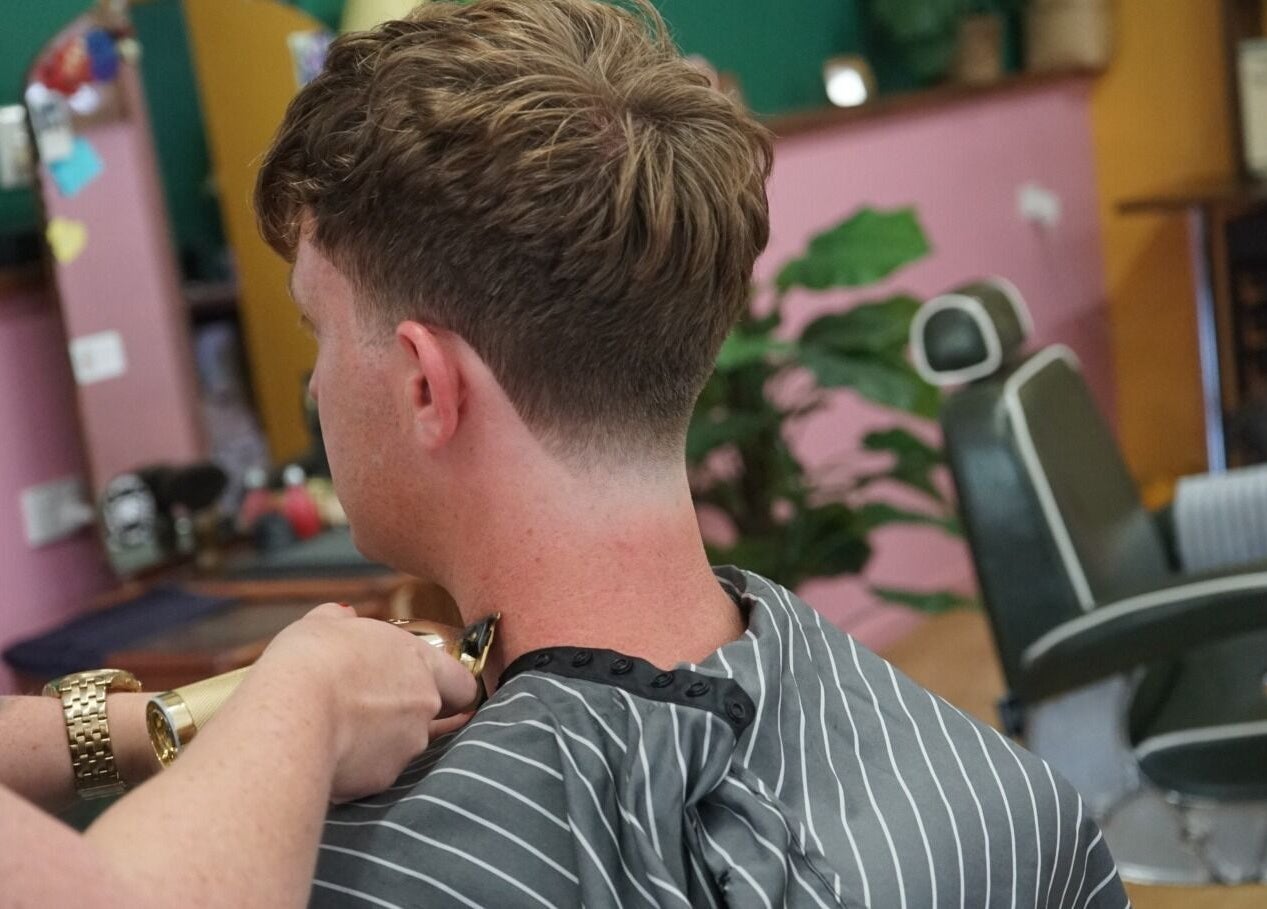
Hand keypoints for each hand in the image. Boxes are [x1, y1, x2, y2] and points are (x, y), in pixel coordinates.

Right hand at [254, 603, 477, 801]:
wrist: (293, 711)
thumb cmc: (311, 660)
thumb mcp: (324, 624)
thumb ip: (342, 620)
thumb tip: (342, 617)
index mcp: (419, 662)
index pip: (461, 683)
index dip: (450, 689)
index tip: (432, 691)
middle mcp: (424, 704)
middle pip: (432, 716)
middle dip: (407, 716)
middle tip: (369, 711)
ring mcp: (407, 744)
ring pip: (402, 747)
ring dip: (379, 742)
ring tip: (337, 731)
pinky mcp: (383, 778)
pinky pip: (374, 772)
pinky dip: (357, 766)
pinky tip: (327, 752)